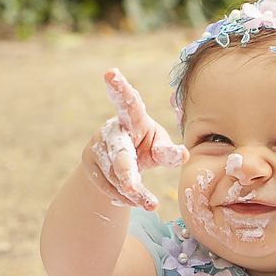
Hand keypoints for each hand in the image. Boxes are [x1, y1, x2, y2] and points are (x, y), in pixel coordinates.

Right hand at [88, 69, 186, 210]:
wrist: (118, 168)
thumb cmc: (145, 147)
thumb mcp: (159, 147)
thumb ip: (168, 152)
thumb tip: (183, 154)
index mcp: (132, 118)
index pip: (127, 102)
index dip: (120, 88)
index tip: (111, 73)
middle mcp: (111, 131)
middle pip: (119, 154)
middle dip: (125, 172)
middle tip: (132, 188)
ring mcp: (97, 149)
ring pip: (115, 177)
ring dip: (133, 193)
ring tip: (150, 203)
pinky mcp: (91, 167)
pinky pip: (109, 188)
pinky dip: (124, 198)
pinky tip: (135, 201)